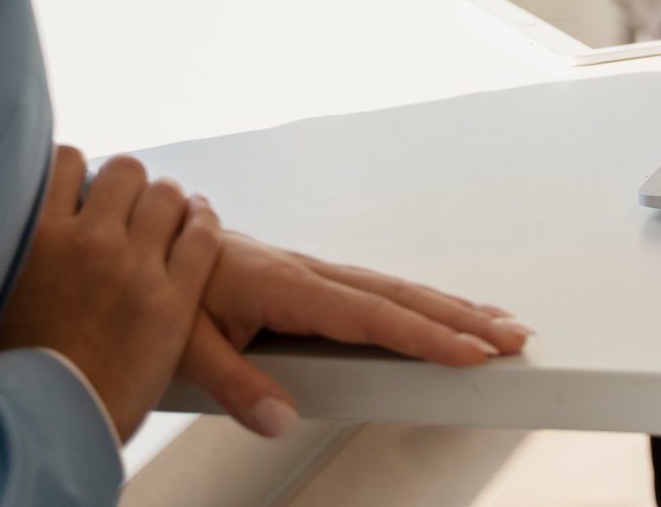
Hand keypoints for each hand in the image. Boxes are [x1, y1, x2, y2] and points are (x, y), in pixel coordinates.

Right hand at [0, 147, 221, 440]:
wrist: (50, 423)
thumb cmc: (19, 362)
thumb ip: (20, 242)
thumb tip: (20, 207)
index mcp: (38, 237)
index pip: (68, 161)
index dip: (83, 172)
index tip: (87, 189)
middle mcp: (89, 242)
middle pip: (126, 171)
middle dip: (130, 185)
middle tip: (130, 209)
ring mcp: (136, 267)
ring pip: (168, 196)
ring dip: (168, 202)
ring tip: (166, 218)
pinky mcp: (174, 297)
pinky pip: (203, 235)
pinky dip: (203, 223)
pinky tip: (198, 225)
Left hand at [178, 232, 530, 438]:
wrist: (146, 237)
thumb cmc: (162, 291)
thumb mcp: (185, 345)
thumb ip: (235, 385)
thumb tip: (282, 422)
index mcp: (287, 287)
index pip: (371, 316)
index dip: (425, 336)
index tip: (470, 351)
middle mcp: (310, 273)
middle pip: (400, 298)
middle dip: (462, 318)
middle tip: (514, 337)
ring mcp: (315, 272)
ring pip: (396, 290)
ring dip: (452, 307)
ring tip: (500, 324)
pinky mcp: (312, 279)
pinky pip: (379, 290)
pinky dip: (421, 301)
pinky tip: (440, 312)